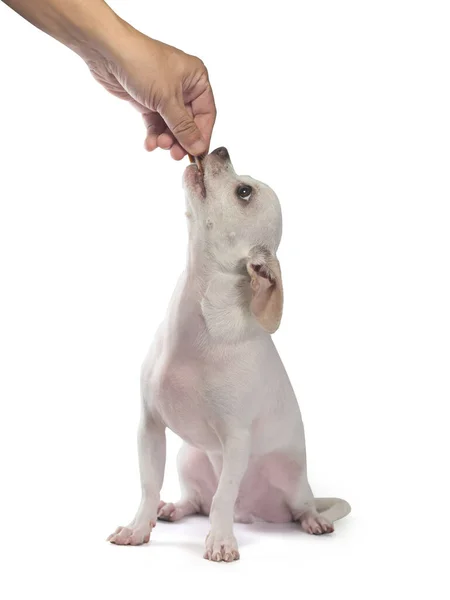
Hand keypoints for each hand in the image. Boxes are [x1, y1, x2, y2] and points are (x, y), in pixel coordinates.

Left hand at [86, 32, 215, 159]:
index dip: (202, 135)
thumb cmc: (143, 63)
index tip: (196, 153)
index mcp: (196, 78)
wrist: (108, 52)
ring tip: (160, 144)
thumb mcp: (167, 99)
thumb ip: (183, 126)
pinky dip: (154, 134)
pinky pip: (156, 123)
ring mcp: (165, 94)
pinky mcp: (149, 100)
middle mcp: (184, 86)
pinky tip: (150, 143)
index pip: (206, 113)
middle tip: (175, 154)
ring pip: (172, 125)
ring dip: (166, 138)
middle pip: (189, 122)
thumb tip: (198, 147)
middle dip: (181, 139)